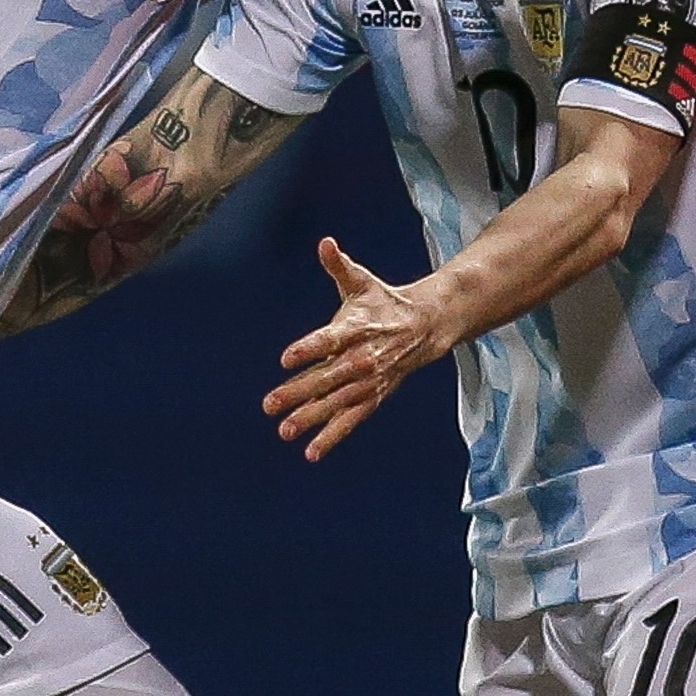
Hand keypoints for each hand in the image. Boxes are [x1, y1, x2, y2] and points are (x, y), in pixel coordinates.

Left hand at [265, 237, 447, 460]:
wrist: (425, 327)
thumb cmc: (384, 302)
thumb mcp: (362, 282)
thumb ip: (339, 265)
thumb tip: (325, 243)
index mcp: (358, 328)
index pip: (330, 339)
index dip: (308, 349)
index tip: (285, 359)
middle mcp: (363, 358)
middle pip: (327, 378)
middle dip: (298, 392)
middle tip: (269, 404)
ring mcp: (369, 381)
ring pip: (337, 403)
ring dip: (311, 419)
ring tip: (284, 431)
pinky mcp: (373, 397)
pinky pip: (352, 420)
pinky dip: (332, 436)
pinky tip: (311, 452)